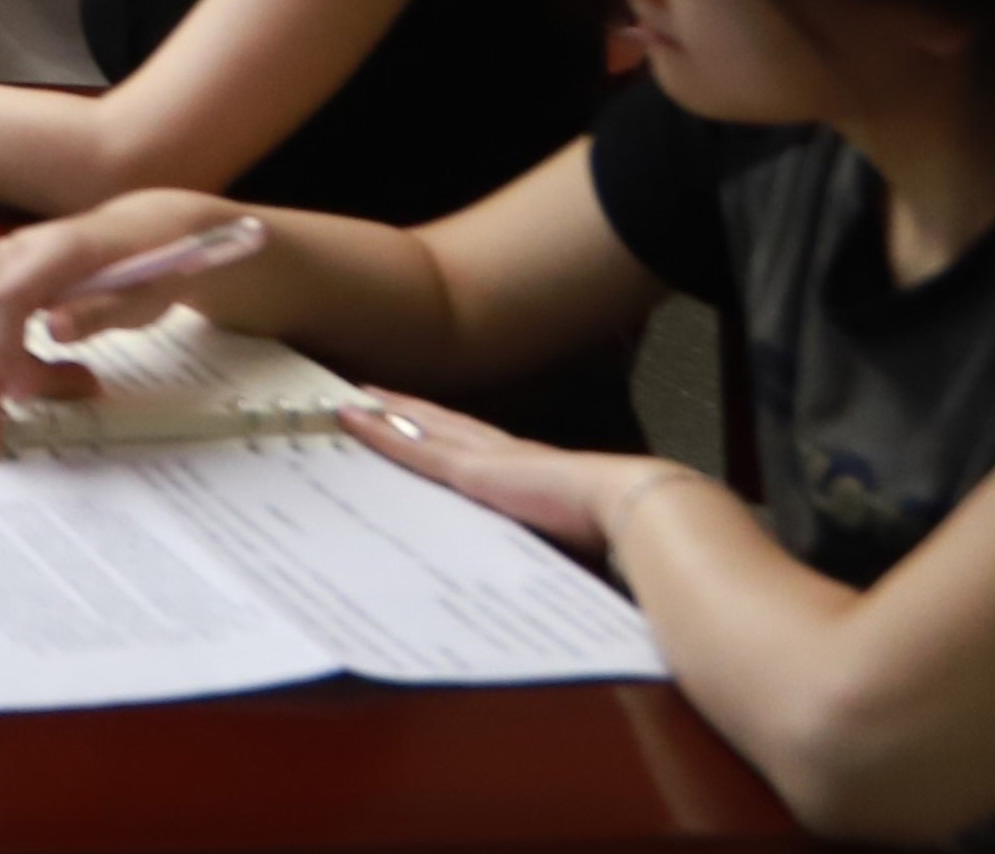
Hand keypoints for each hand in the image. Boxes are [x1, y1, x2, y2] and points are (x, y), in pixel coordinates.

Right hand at [0, 190, 256, 455]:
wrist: (150, 231)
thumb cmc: (154, 265)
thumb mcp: (144, 295)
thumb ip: (99, 312)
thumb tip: (53, 330)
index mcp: (57, 249)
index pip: (8, 298)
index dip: (7, 349)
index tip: (22, 396)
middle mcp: (21, 251)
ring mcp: (10, 262)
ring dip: (25, 372)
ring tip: (85, 384)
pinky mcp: (11, 279)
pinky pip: (3, 327)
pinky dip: (24, 361)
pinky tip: (65, 372)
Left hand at [339, 393, 703, 554]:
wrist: (647, 520)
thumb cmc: (637, 545)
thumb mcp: (589, 554)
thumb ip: (566, 565)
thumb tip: (574, 596)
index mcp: (542, 480)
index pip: (486, 453)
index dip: (457, 437)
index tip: (430, 427)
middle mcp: (511, 460)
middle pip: (446, 428)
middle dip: (411, 413)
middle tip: (369, 397)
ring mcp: (489, 462)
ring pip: (423, 428)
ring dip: (385, 415)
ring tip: (347, 400)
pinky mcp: (472, 471)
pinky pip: (412, 444)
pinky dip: (379, 431)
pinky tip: (348, 418)